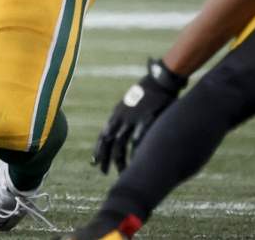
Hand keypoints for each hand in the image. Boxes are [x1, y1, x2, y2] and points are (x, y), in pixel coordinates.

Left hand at [92, 58, 186, 173]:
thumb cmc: (147, 93)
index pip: (103, 134)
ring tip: (121, 173)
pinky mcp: (146, 119)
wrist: (160, 80)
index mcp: (117, 114)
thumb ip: (127, 118)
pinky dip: (135, 153)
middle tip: (104, 172)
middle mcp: (121, 117)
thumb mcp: (131, 105)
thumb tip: (123, 131)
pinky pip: (137, 140)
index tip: (94, 162)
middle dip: (105, 158)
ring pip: (121, 143)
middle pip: (108, 141)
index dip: (98, 149)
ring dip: (120, 159)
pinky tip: (134, 163)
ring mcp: (133, 119)